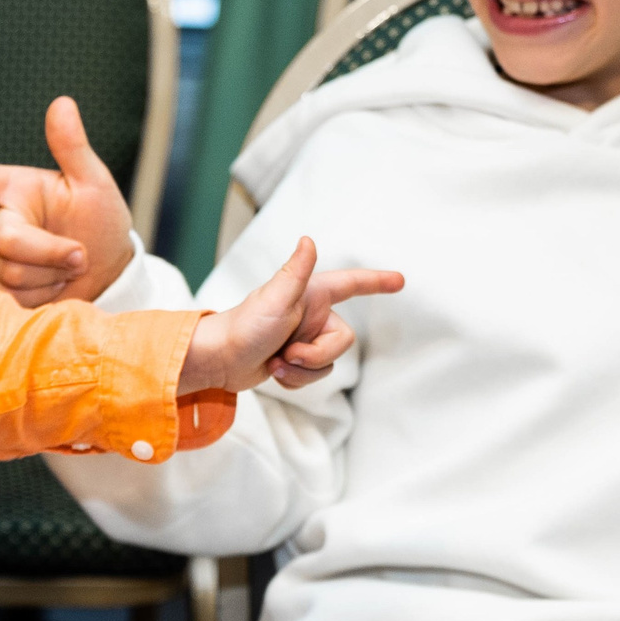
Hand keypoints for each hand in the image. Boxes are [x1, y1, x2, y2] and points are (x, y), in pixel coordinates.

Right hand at [0, 97, 134, 306]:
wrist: (107, 274)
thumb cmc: (100, 222)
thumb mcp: (93, 183)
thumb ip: (72, 147)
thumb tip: (62, 102)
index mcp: (15, 188)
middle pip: (7, 242)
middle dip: (49, 253)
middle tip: (80, 254)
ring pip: (9, 273)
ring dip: (49, 276)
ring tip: (66, 268)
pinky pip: (9, 297)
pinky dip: (42, 296)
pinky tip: (54, 287)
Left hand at [178, 238, 403, 392]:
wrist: (219, 360)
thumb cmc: (244, 326)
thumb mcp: (274, 299)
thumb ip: (295, 272)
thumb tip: (308, 240)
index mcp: (312, 295)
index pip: (352, 284)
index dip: (376, 282)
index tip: (399, 280)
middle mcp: (312, 314)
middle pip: (343, 342)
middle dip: (316, 357)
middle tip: (286, 354)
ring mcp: (305, 338)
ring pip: (328, 364)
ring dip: (301, 371)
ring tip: (275, 363)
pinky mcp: (296, 360)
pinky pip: (314, 378)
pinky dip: (295, 380)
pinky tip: (274, 371)